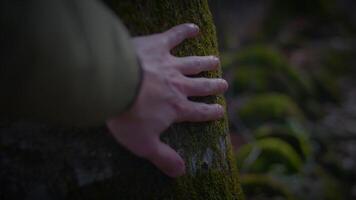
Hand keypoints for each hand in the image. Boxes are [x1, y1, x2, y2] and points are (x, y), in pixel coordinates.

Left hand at [106, 23, 227, 176]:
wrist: (113, 85)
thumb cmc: (127, 116)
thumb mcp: (144, 144)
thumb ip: (163, 157)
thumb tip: (181, 173)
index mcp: (177, 108)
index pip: (199, 112)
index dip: (211, 112)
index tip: (220, 110)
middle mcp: (178, 85)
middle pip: (201, 86)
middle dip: (213, 85)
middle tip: (224, 83)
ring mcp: (169, 64)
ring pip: (193, 63)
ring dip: (206, 62)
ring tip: (216, 61)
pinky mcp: (157, 46)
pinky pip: (175, 36)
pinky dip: (185, 30)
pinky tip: (194, 27)